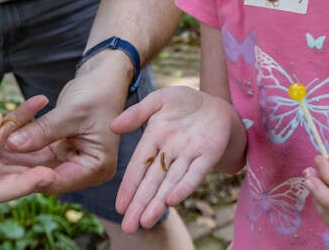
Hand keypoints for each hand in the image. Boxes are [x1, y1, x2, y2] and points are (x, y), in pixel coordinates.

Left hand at [6, 72, 129, 195]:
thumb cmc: (97, 92)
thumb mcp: (71, 112)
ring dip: (18, 158)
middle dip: (20, 169)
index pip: (60, 180)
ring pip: (39, 165)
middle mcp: (86, 170)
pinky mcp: (62, 149)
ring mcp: (74, 160)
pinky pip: (39, 152)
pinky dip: (23, 146)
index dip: (32, 176)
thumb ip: (42, 131)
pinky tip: (0, 141)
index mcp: (97, 167)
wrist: (104, 75)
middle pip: (47, 175)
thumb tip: (12, 144)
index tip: (4, 169)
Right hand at [109, 86, 235, 232]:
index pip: (138, 168)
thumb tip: (113, 126)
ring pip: (171, 183)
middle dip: (140, 205)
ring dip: (158, 203)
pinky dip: (184, 187)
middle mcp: (170, 153)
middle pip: (152, 183)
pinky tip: (172, 200)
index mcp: (154, 140)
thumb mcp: (158, 101)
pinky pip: (195, 174)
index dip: (129, 187)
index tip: (120, 207)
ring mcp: (189, 156)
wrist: (215, 102)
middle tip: (129, 227)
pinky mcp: (208, 155)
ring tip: (146, 221)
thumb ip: (137, 113)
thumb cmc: (184, 103)